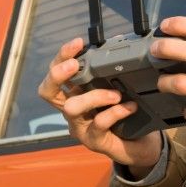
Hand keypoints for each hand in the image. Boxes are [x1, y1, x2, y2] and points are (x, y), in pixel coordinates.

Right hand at [37, 38, 162, 173]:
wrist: (138, 144)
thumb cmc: (123, 112)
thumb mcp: (114, 88)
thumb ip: (110, 72)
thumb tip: (117, 42)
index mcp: (73, 92)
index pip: (56, 71)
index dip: (62, 56)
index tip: (78, 43)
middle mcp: (71, 109)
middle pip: (47, 91)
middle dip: (58, 74)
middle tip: (75, 65)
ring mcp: (79, 126)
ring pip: (72, 107)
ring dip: (94, 96)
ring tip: (116, 93)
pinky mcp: (93, 141)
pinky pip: (99, 123)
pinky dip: (115, 112)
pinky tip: (130, 107)